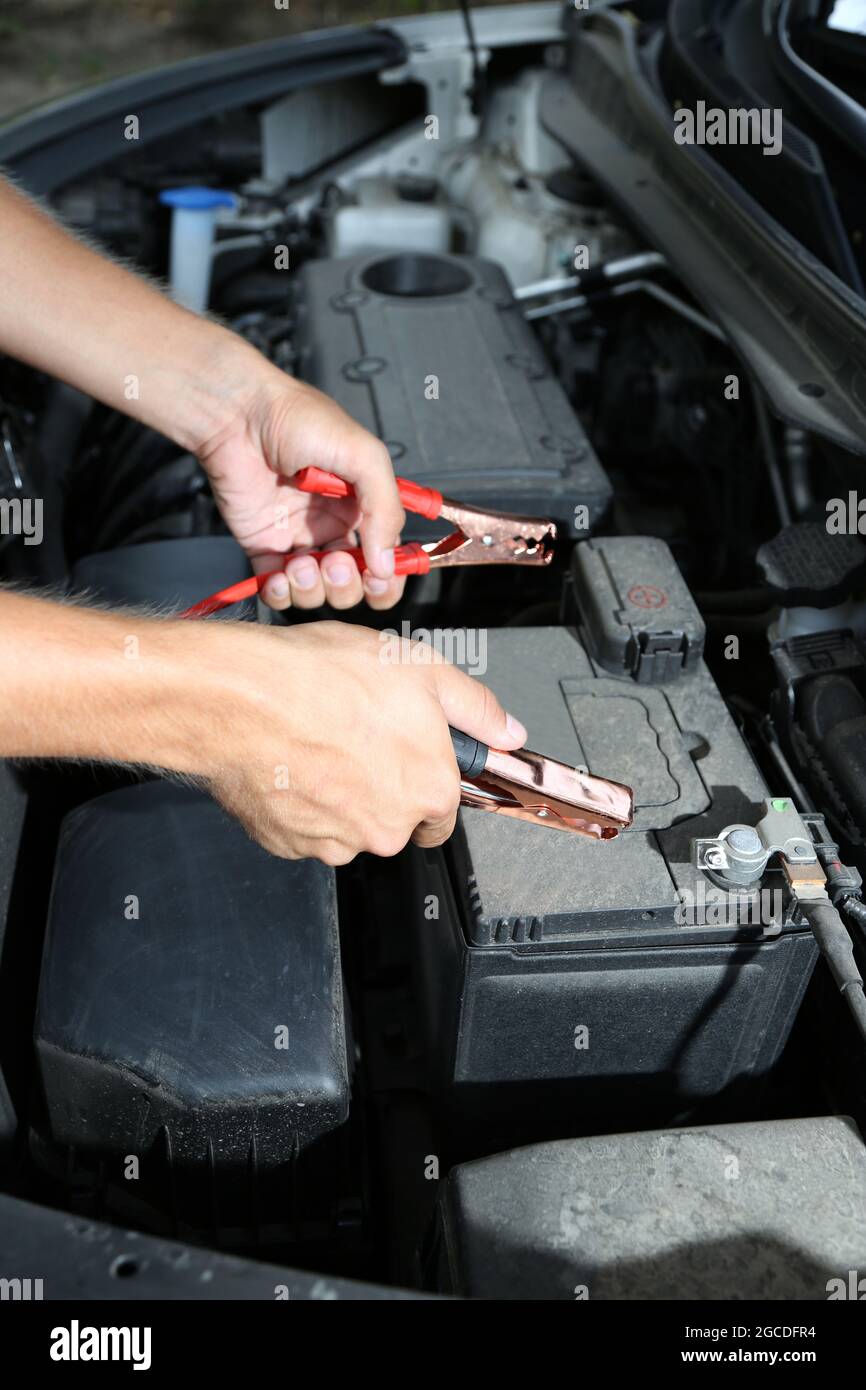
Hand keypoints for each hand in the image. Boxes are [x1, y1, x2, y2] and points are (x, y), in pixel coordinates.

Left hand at [197, 371, 406, 611]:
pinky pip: (277, 588)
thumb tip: (387, 564)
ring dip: (313, 589)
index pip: (386, 558)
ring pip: (316, 591)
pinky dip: (280, 593)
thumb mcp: (363, 455)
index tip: (380, 578)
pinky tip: (279, 577)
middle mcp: (332, 526)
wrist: (237, 416)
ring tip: (300, 563)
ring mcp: (298, 539)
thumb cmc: (299, 420)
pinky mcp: (263, 546)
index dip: (387, 578)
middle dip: (347, 585)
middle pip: (353, 583)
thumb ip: (384, 509)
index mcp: (362, 506)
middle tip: (335, 562)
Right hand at [199, 620, 526, 863]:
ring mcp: (334, 841)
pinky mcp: (287, 844)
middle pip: (394, 819)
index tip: (406, 757)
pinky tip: (291, 759)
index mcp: (429, 789)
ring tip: (317, 740)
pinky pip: (302, 828)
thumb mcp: (421, 668)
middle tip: (355, 734)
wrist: (241, 697)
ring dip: (338, 794)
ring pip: (347, 825)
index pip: (445, 811)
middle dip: (380, 784)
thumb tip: (506, 731)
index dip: (427, 778)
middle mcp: (386, 827)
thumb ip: (474, 707)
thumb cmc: (322, 679)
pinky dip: (299, 802)